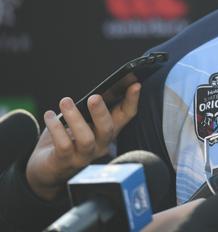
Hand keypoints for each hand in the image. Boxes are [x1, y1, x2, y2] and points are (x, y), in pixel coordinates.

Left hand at [25, 82, 140, 200]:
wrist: (48, 169)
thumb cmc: (66, 139)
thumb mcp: (81, 121)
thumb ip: (89, 110)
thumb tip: (95, 93)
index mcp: (107, 131)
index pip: (126, 115)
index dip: (132, 100)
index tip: (135, 84)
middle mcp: (100, 145)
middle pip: (108, 129)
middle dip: (102, 112)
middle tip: (94, 97)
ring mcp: (84, 156)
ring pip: (86, 139)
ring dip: (76, 118)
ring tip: (65, 102)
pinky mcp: (64, 162)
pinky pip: (63, 145)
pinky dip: (56, 128)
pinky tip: (49, 116)